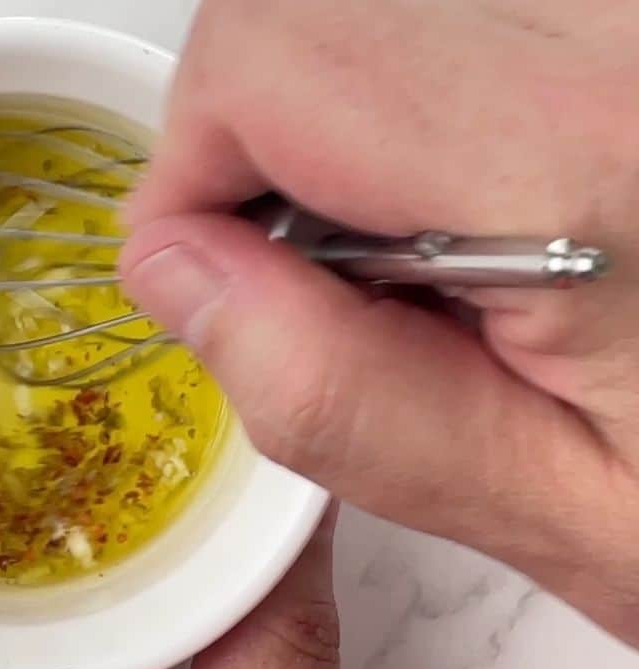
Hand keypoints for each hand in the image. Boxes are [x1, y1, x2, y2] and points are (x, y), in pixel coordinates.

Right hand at [123, 0, 638, 647]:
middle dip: (254, 125)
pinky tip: (484, 168)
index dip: (193, 169)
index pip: (268, 59)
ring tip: (422, 220)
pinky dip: (416, 70)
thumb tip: (181, 277)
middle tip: (325, 253)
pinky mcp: (629, 24)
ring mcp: (632, 15)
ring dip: (337, 94)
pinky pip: (464, 4)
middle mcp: (627, 34)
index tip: (212, 264)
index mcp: (589, 159)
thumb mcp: (562, 513)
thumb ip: (339, 397)